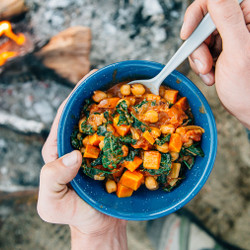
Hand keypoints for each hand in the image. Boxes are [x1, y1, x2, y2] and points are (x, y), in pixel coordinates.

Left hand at [37, 70, 127, 249]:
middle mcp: (79, 144)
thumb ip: (53, 178)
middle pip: (88, 113)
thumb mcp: (51, 203)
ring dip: (117, 107)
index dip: (76, 95)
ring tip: (131, 90)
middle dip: (99, 94)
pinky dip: (130, 126)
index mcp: (59, 148)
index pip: (65, 115)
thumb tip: (74, 155)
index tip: (90, 78)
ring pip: (107, 122)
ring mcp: (99, 148)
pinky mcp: (114, 156)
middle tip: (115, 78)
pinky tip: (140, 117)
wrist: (99, 224)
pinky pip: (122, 136)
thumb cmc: (72, 213)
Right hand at [181, 0, 249, 127]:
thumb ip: (227, 18)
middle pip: (204, 22)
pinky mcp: (223, 50)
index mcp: (249, 17)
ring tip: (209, 73)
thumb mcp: (239, 50)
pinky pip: (201, 50)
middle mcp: (241, 24)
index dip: (196, 15)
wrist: (249, 108)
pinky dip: (201, 64)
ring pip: (200, 38)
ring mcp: (230, 38)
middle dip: (199, 46)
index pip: (215, 1)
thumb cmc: (249, 87)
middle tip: (204, 64)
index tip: (187, 34)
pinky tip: (211, 74)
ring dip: (199, 59)